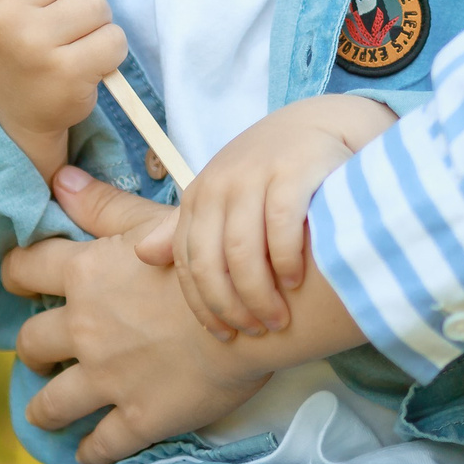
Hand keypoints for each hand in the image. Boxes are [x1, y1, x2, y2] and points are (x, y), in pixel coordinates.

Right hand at [0, 0, 125, 174]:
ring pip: (98, 4)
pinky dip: (111, 51)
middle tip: (70, 16)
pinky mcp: (64, 73)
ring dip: (100, 21)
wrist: (14, 114)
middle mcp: (5, 13)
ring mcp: (32, 44)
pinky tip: (89, 64)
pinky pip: (113, 39)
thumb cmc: (22, 42)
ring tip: (77, 41)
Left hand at [6, 165, 370, 463]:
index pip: (24, 269)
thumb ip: (104, 205)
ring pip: (51, 403)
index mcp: (86, 274)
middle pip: (31, 342)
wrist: (256, 311)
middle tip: (43, 352)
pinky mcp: (137, 417)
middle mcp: (85, 328)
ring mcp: (107, 377)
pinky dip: (90, 451)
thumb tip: (60, 178)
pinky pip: (99, 445)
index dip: (16, 274)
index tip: (20, 281)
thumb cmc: (211, 257)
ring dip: (45, 408)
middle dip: (33, 348)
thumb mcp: (155, 220)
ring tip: (49, 410)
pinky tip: (89, 451)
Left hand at [137, 94, 397, 338]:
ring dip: (259, 294)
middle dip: (231, 306)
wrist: (322, 127)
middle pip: (211, 262)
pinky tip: (296, 281)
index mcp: (199, 197)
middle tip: (256, 330)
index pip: (189, 263)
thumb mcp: (225, 200)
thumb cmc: (271, 174)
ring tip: (277, 319)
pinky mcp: (292, 170)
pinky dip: (285, 260)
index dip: (204, 306)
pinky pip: (281, 227)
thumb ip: (187, 229)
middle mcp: (220, 184)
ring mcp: (254, 175)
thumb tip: (141, 255)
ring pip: (243, 251)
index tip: (225, 336)